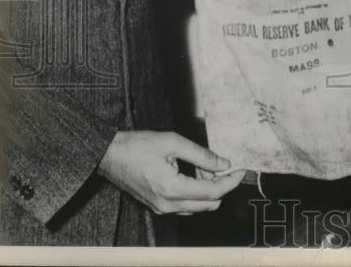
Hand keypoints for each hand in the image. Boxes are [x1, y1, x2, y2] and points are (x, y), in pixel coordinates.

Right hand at [97, 131, 243, 214]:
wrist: (109, 156)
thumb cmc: (137, 146)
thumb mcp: (173, 142)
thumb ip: (202, 155)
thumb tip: (223, 164)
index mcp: (172, 189)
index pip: (213, 193)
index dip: (231, 181)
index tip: (241, 170)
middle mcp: (167, 205)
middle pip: (209, 204)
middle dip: (220, 185)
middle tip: (220, 164)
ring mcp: (161, 208)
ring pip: (198, 207)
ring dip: (208, 189)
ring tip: (202, 165)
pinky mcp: (158, 206)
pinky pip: (185, 206)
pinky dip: (195, 193)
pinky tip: (192, 173)